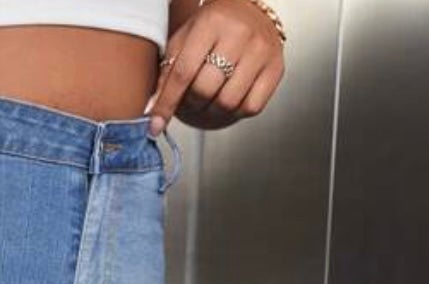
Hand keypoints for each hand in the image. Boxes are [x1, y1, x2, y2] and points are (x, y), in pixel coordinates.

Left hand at [146, 0, 285, 135]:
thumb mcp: (185, 39)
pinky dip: (236, 112)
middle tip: (190, 102)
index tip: (155, 126)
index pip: (184, 72)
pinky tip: (229, 99)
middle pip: (205, 90)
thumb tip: (152, 111)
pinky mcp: (276, 68)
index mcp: (211, 22)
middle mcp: (240, 34)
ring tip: (208, 101)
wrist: (249, 12)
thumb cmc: (212, 28)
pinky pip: (251, 107)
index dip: (167, 103)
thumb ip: (168, 72)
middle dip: (191, 104)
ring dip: (212, 111)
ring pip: (228, 103)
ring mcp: (261, 51)